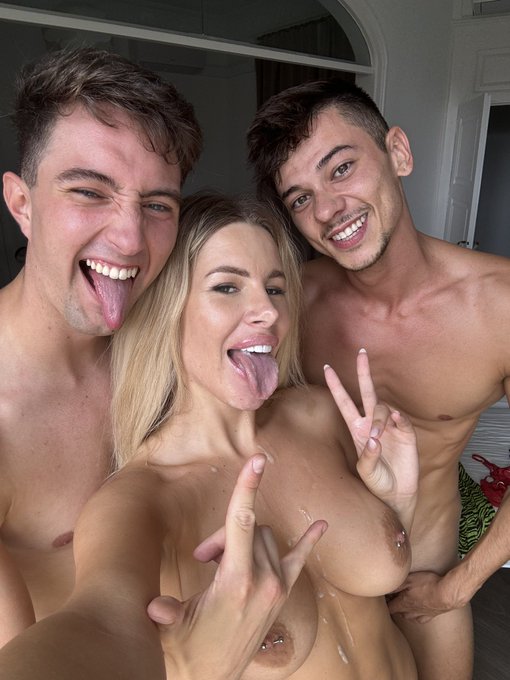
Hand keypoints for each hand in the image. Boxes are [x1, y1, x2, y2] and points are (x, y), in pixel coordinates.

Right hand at [147, 454, 326, 679]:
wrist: (213, 676)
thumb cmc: (190, 647)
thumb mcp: (174, 627)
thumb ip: (166, 613)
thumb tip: (154, 608)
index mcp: (237, 580)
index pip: (243, 521)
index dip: (248, 487)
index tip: (257, 460)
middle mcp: (264, 579)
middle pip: (251, 527)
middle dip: (225, 534)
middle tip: (203, 558)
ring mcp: (277, 586)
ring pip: (266, 537)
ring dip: (243, 541)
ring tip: (220, 566)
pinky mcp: (281, 593)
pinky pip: (299, 559)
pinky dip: (309, 541)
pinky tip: (321, 526)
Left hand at [324, 349, 417, 523]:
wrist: (397, 495)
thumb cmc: (377, 482)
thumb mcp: (366, 472)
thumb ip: (369, 456)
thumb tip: (375, 437)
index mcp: (357, 429)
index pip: (344, 402)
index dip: (336, 386)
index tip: (326, 367)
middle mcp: (372, 424)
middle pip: (367, 392)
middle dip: (363, 373)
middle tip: (361, 353)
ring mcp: (390, 427)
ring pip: (383, 408)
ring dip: (379, 418)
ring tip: (379, 434)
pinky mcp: (406, 434)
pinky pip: (401, 420)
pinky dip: (398, 419)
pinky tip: (396, 421)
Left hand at [388, 570, 464, 622]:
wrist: (448, 594)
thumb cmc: (428, 584)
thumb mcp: (409, 580)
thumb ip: (396, 585)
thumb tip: (385, 589)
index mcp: (404, 603)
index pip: (389, 608)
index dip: (385, 603)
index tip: (384, 597)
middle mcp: (411, 612)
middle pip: (398, 613)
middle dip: (394, 606)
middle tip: (393, 597)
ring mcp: (421, 615)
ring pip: (408, 617)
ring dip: (404, 611)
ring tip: (403, 604)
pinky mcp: (431, 615)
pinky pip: (420, 619)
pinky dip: (416, 616)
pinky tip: (416, 611)